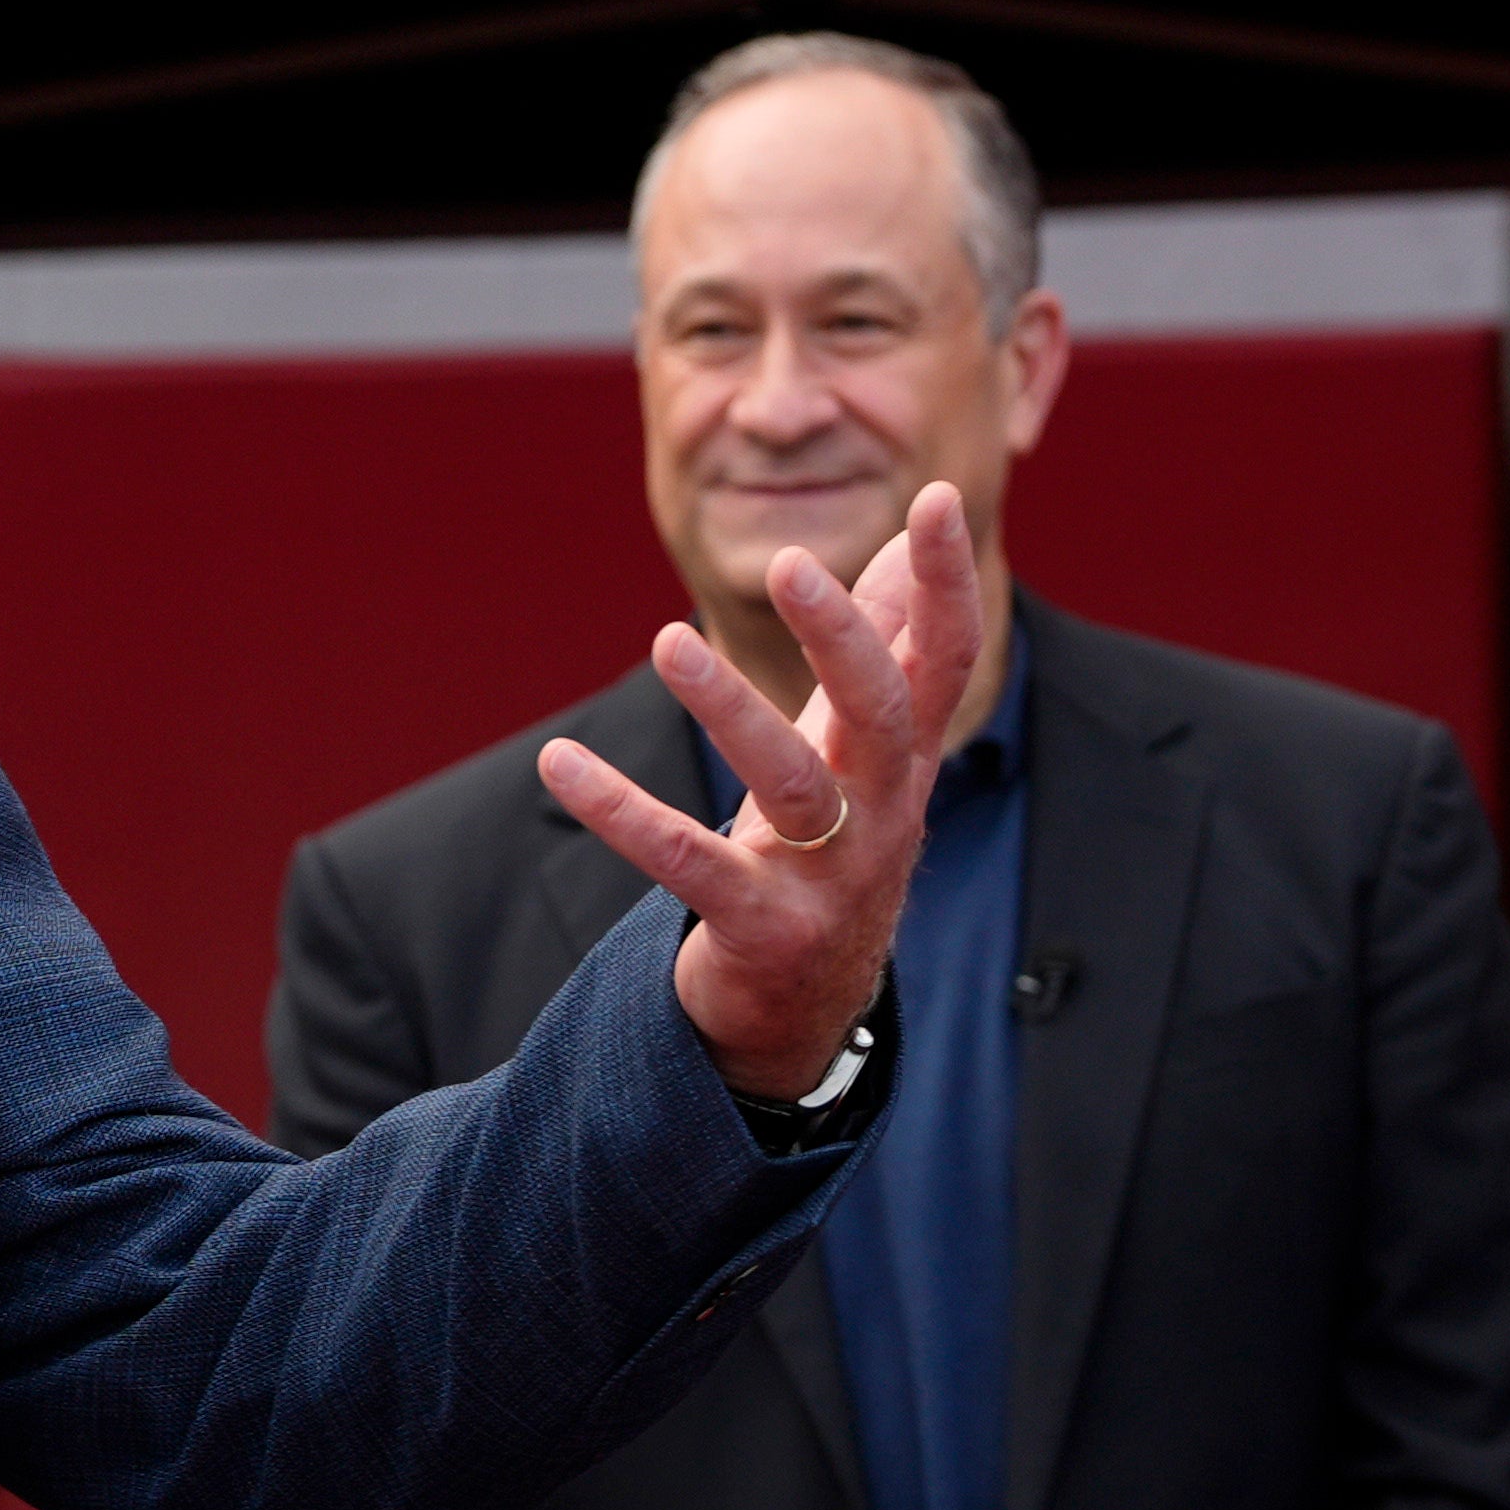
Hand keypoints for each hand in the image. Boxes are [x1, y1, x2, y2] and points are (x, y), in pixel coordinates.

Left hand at [538, 481, 984, 1101]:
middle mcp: (881, 817)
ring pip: (788, 785)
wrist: (804, 1011)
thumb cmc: (830, 851)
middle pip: (879, 716)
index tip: (937, 497)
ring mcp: (825, 880)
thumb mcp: (862, 754)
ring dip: (728, 709)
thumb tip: (910, 544)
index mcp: (905, 764)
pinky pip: (685, 861)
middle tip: (791, 562)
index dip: (948, 584)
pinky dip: (621, 810)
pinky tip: (561, 761)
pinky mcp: (759, 930)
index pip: (944, 662)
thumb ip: (890, 649)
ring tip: (667, 640)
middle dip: (841, 638)